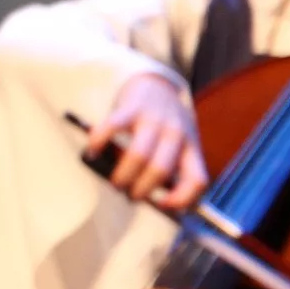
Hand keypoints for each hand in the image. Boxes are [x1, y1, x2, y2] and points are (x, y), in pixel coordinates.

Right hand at [86, 72, 207, 210]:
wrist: (156, 83)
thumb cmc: (166, 122)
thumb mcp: (180, 143)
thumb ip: (173, 167)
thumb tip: (155, 199)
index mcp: (191, 146)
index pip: (196, 179)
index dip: (181, 199)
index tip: (162, 205)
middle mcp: (175, 133)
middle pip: (161, 169)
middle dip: (142, 189)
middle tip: (130, 195)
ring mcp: (152, 119)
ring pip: (138, 154)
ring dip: (124, 175)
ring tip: (116, 182)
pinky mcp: (130, 108)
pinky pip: (112, 127)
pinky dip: (99, 142)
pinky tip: (93, 151)